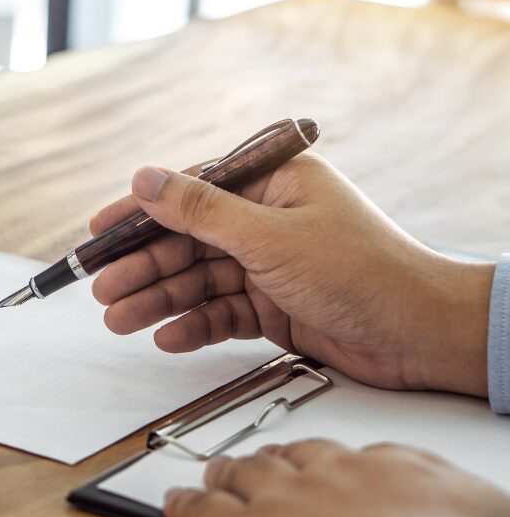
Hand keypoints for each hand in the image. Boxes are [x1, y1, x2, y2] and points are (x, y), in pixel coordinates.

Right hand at [90, 153, 495, 396]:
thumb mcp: (269, 236)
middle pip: (188, 241)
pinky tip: (167, 337)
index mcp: (273, 183)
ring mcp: (270, 265)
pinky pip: (222, 312)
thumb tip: (144, 179)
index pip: (190, 191)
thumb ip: (200, 211)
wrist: (419, 336)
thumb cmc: (361, 272)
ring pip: (199, 280)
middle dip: (144, 267)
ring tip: (119, 320)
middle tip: (102, 291)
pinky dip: (195, 325)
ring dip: (159, 300)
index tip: (97, 232)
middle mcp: (268, 220)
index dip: (139, 214)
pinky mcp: (274, 306)